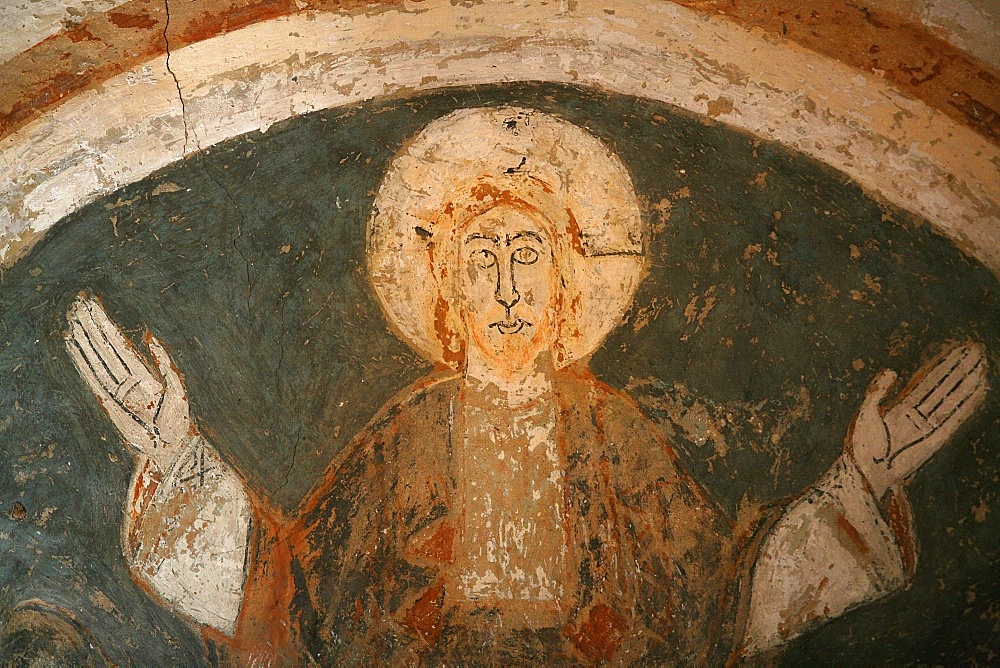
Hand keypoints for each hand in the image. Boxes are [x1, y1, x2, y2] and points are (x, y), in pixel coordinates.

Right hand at [65, 295, 193, 471]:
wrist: (170, 447)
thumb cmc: (178, 421)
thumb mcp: (178, 388)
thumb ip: (164, 363)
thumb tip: (150, 338)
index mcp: (143, 372)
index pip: (120, 343)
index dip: (107, 325)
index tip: (96, 307)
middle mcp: (126, 377)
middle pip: (105, 346)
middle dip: (92, 325)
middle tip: (79, 302)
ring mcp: (116, 388)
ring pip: (96, 358)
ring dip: (84, 338)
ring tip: (73, 318)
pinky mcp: (108, 402)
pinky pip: (92, 377)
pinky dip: (82, 361)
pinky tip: (73, 345)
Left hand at [849, 341, 987, 499]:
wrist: (867, 473)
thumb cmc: (861, 447)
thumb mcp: (865, 413)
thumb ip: (877, 391)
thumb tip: (892, 370)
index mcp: (900, 407)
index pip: (926, 382)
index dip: (941, 367)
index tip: (955, 352)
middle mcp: (917, 414)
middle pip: (943, 387)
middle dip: (958, 369)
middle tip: (975, 350)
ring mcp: (927, 426)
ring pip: (951, 399)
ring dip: (966, 382)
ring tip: (980, 365)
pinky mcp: (934, 440)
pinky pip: (954, 418)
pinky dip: (967, 405)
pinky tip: (978, 391)